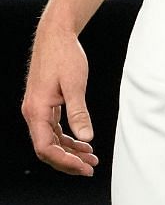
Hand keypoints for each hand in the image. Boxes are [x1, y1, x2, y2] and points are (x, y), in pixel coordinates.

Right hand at [22, 25, 99, 175]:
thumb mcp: (75, 85)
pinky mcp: (44, 105)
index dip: (65, 161)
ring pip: (50, 140)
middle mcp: (33, 113)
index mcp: (36, 111)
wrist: (55, 37)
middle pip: (46, 148)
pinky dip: (67, 139)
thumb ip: (79, 112)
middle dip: (68, 161)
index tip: (85, 167)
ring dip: (69, 151)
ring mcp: (37, 110)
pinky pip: (52, 129)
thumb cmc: (65, 57)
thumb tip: (86, 138)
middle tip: (91, 168)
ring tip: (91, 158)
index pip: (46, 148)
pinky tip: (82, 142)